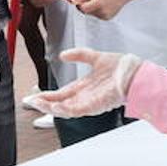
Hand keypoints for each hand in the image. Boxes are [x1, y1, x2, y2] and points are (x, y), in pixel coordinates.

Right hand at [21, 48, 140, 117]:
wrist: (136, 72)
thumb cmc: (122, 67)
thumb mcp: (95, 57)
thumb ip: (79, 55)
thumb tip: (62, 55)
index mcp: (84, 87)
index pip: (61, 94)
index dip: (47, 95)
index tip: (33, 95)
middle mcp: (85, 97)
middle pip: (59, 104)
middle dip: (43, 103)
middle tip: (29, 101)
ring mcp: (89, 103)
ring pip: (65, 110)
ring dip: (50, 108)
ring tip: (37, 104)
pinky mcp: (95, 106)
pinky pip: (76, 110)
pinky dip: (64, 109)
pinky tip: (54, 106)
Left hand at [75, 0, 129, 19]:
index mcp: (98, 4)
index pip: (82, 8)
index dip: (79, 4)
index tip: (78, 0)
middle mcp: (102, 12)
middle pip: (86, 11)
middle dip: (85, 5)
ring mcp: (105, 16)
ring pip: (91, 13)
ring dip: (91, 7)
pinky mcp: (107, 18)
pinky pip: (97, 15)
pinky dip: (96, 10)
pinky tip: (102, 4)